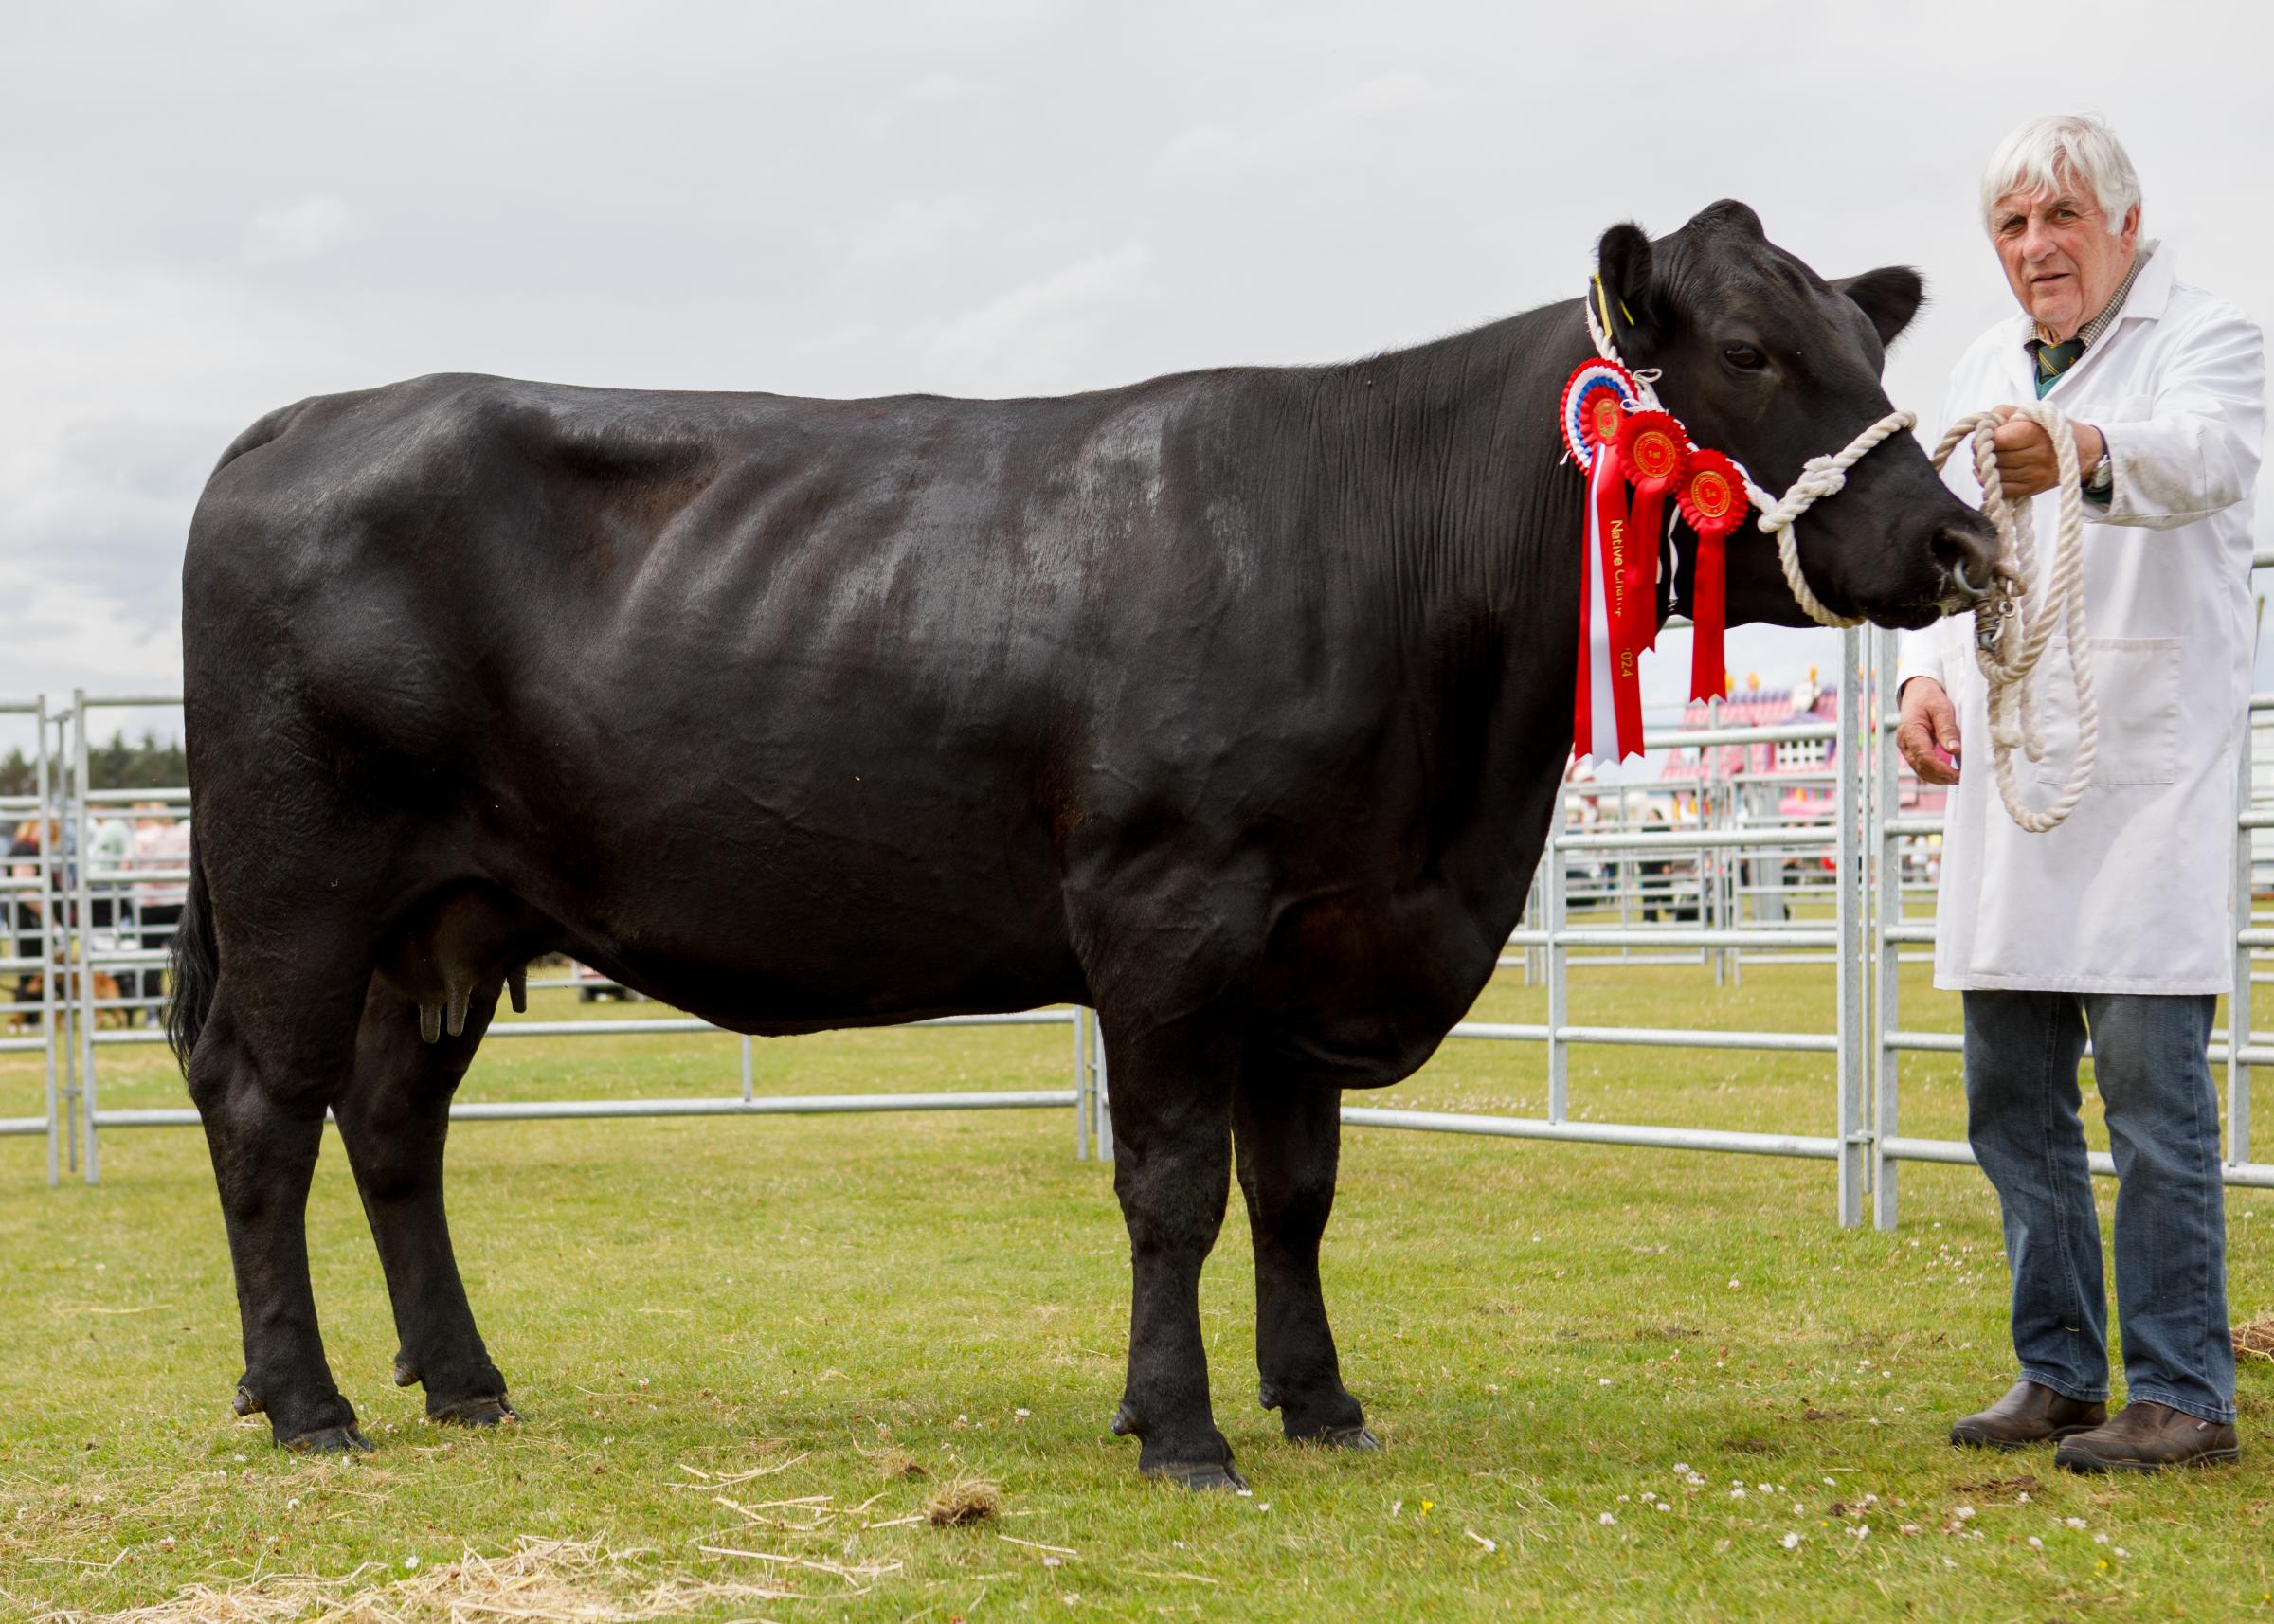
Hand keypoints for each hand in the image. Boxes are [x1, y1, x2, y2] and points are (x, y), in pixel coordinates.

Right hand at [1897, 677, 1960, 784]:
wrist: (1917, 692)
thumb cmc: (1929, 698)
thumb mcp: (1942, 708)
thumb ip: (1947, 729)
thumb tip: (1954, 750)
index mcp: (1910, 731)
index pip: (1924, 757)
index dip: (1941, 769)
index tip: (1958, 774)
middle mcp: (1904, 742)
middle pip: (1921, 768)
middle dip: (1941, 777)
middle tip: (1961, 778)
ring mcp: (1905, 748)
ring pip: (1920, 770)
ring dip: (1937, 778)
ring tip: (1957, 778)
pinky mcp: (1910, 750)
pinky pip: (1920, 766)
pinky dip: (1934, 773)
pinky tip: (1948, 773)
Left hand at [1986, 406, 2104, 499]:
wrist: (2083, 451)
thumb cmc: (2051, 427)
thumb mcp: (2031, 412)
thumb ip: (2003, 413)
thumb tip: (1980, 426)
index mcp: (2034, 434)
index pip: (1996, 439)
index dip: (1985, 437)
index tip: (1985, 434)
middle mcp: (2036, 456)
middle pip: (1993, 458)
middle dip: (1982, 453)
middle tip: (1982, 448)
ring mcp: (2034, 475)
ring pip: (1995, 475)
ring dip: (1985, 468)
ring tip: (1988, 459)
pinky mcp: (2033, 489)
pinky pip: (2002, 491)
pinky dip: (1992, 483)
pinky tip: (1992, 473)